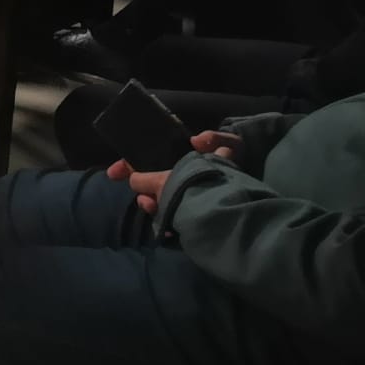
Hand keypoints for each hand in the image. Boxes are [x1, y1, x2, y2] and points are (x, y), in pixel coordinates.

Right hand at [105, 130, 238, 214]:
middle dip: (141, 189)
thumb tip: (194, 142)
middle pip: (149, 182)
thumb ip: (214, 139)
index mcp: (184, 162)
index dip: (131, 165)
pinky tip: (169, 226)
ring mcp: (183, 199)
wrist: (249, 212)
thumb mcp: (232, 146)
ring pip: (157, 201)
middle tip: (144, 199)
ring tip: (156, 208)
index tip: (116, 173)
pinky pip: (168, 219)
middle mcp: (180, 180)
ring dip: (152, 204)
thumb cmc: (241, 174)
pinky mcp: (188, 218)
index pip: (151, 160)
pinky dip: (165, 221)